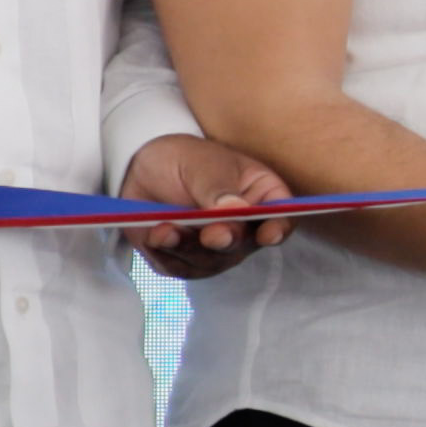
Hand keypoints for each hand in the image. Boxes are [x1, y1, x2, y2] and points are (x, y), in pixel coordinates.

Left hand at [122, 130, 296, 280]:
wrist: (144, 170)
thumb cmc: (185, 159)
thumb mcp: (203, 163)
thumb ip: (218, 188)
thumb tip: (236, 209)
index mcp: (262, 198)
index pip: (281, 219)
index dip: (277, 229)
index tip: (267, 234)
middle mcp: (245, 229)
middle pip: (244, 245)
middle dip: (226, 240)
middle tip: (212, 234)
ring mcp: (217, 250)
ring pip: (210, 261)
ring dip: (188, 248)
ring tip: (165, 229)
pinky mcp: (187, 262)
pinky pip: (181, 267)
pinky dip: (167, 254)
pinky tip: (155, 236)